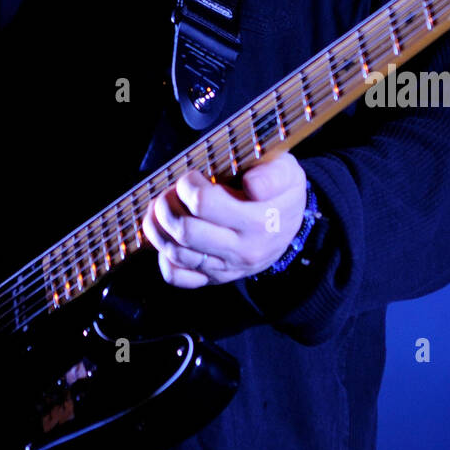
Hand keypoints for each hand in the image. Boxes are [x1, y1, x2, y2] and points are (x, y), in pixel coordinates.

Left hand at [142, 152, 307, 287]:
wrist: (291, 225)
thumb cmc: (282, 191)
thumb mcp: (288, 172)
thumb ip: (272, 174)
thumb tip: (252, 184)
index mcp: (258, 220)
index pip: (204, 203)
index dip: (188, 184)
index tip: (194, 175)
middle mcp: (242, 249)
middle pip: (185, 231)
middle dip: (168, 204)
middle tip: (173, 190)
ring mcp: (227, 267)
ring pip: (176, 253)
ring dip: (159, 226)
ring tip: (164, 206)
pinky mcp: (215, 277)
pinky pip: (177, 276)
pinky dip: (164, 257)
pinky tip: (167, 237)